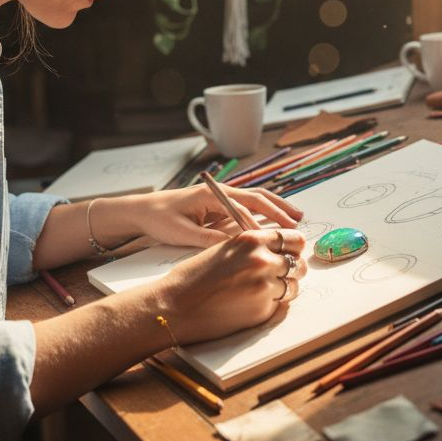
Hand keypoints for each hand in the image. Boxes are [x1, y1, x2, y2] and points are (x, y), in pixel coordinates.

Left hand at [100, 184, 303, 249]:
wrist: (144, 210)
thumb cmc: (160, 219)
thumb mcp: (182, 233)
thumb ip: (208, 240)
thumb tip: (234, 247)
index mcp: (211, 194)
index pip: (242, 208)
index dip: (257, 225)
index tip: (270, 240)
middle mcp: (220, 192)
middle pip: (257, 197)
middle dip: (278, 209)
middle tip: (297, 221)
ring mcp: (221, 198)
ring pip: (256, 199)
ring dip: (276, 207)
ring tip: (297, 216)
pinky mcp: (220, 206)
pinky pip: (248, 206)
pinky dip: (265, 211)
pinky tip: (276, 220)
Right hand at [152, 228, 308, 343]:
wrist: (174, 305)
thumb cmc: (193, 276)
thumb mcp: (225, 249)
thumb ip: (252, 247)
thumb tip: (277, 250)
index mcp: (252, 240)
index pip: (294, 239)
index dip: (294, 247)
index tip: (292, 253)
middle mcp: (262, 260)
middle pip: (299, 263)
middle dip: (293, 269)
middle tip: (282, 274)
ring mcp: (264, 287)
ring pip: (293, 287)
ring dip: (283, 289)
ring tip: (260, 290)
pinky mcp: (262, 311)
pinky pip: (279, 305)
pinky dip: (269, 305)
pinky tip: (249, 303)